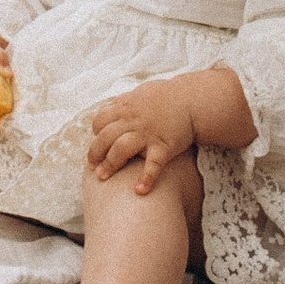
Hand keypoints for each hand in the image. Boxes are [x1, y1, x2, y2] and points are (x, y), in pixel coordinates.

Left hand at [85, 78, 198, 192]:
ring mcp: (147, 134)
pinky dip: (146, 179)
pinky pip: (153, 165)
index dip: (96, 133)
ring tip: (102, 177)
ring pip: (121, 149)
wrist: (192, 100)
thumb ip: (124, 101)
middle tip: (92, 166)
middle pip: (105, 137)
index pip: (100, 120)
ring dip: (110, 164)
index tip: (98, 142)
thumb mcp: (141, 92)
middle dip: (95, 152)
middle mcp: (133, 120)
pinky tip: (139, 191)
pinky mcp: (163, 146)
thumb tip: (111, 107)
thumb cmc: (167, 96)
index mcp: (126, 107)